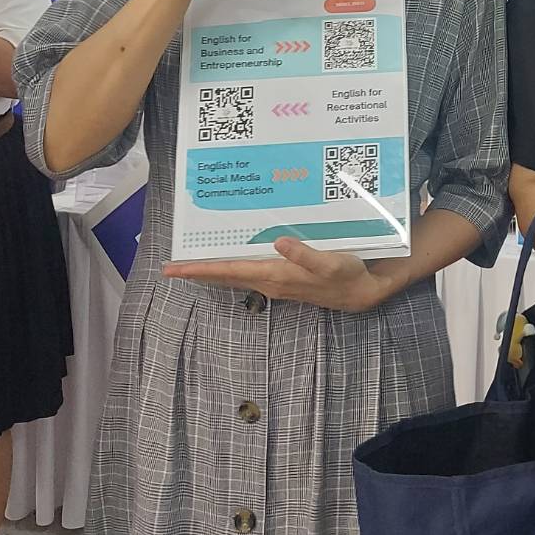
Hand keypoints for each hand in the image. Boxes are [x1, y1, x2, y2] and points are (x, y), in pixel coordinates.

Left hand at [163, 237, 398, 312]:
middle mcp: (269, 282)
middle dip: (198, 271)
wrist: (364, 291)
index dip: (199, 270)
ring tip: (193, 261)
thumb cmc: (347, 275)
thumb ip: (304, 254)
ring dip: (213, 269)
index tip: (173, 269)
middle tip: (170, 266)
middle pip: (225, 276)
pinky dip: (234, 265)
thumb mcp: (330, 263)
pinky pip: (249, 272)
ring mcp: (276, 282)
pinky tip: (233, 255)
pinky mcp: (285, 279)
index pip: (229, 272)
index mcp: (274, 276)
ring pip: (235, 275)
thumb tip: (278, 243)